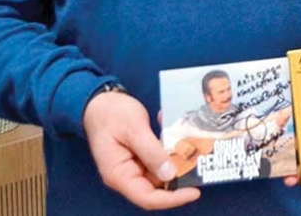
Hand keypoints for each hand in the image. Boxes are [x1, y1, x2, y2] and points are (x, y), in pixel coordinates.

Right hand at [83, 90, 199, 209]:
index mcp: (118, 175)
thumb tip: (169, 174)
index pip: (147, 198)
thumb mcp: (134, 129)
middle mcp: (126, 175)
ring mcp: (133, 167)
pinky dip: (168, 147)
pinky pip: (158, 159)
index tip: (194, 191)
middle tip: (201, 164)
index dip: (172, 199)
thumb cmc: (110, 114)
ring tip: (192, 144)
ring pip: (161, 173)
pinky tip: (172, 129)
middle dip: (179, 178)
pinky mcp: (139, 157)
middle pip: (156, 188)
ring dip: (176, 160)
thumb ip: (151, 152)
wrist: (99, 102)